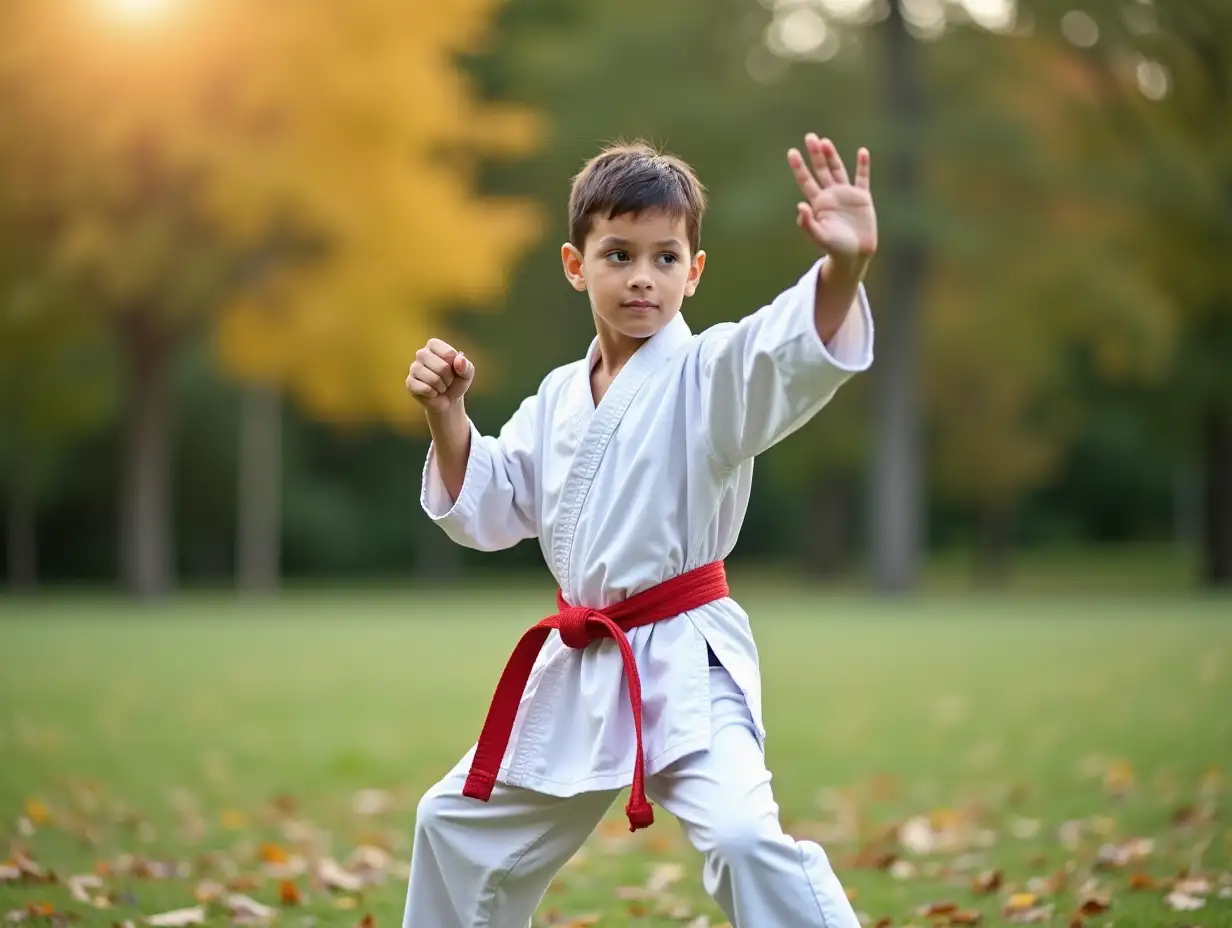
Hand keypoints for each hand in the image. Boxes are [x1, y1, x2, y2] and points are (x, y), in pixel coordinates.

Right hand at [406, 338, 474, 413]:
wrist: (448, 400)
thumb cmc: (456, 382)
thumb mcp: (467, 374)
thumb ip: (467, 366)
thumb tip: (459, 361)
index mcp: (434, 345)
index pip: (448, 353)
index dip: (456, 365)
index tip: (454, 369)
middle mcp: (421, 353)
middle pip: (442, 367)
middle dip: (449, 378)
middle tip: (447, 381)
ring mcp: (413, 368)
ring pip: (433, 379)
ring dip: (442, 387)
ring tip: (440, 387)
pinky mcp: (409, 382)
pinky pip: (425, 389)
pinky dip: (433, 394)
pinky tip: (432, 392)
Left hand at [788, 134, 876, 268]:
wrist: (855, 256)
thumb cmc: (835, 249)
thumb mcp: (819, 237)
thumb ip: (808, 224)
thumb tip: (799, 206)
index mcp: (818, 203)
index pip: (806, 181)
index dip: (799, 167)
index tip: (792, 152)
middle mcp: (831, 196)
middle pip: (821, 170)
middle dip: (815, 154)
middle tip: (809, 136)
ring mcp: (847, 195)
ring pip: (838, 170)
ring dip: (832, 156)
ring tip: (825, 141)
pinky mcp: (862, 198)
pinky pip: (862, 179)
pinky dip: (863, 166)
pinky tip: (862, 152)